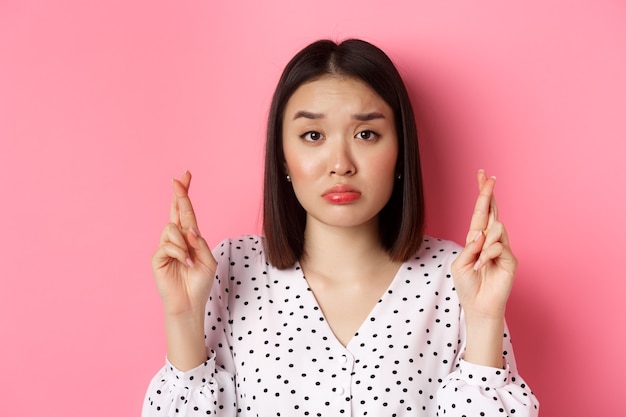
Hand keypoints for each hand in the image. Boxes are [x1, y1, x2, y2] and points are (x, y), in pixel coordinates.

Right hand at [151, 171, 216, 317]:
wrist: (189, 304)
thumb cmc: (199, 283)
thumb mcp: (208, 261)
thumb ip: (200, 243)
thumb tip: (189, 229)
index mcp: (190, 238)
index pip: (187, 212)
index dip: (185, 194)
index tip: (186, 175)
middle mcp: (176, 239)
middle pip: (176, 211)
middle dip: (179, 194)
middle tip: (178, 178)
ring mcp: (165, 247)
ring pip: (172, 228)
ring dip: (183, 242)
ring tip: (188, 259)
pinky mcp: (157, 257)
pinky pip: (168, 245)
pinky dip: (179, 252)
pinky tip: (183, 263)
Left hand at [451, 170, 516, 321]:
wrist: (478, 306)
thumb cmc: (467, 285)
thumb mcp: (461, 264)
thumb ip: (470, 247)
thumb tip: (482, 232)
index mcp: (476, 239)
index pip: (480, 213)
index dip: (482, 194)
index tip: (482, 176)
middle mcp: (490, 240)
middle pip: (492, 211)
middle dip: (488, 193)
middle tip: (488, 177)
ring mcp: (502, 248)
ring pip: (496, 228)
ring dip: (484, 242)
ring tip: (479, 260)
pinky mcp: (510, 259)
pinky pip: (499, 246)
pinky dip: (487, 255)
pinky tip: (483, 266)